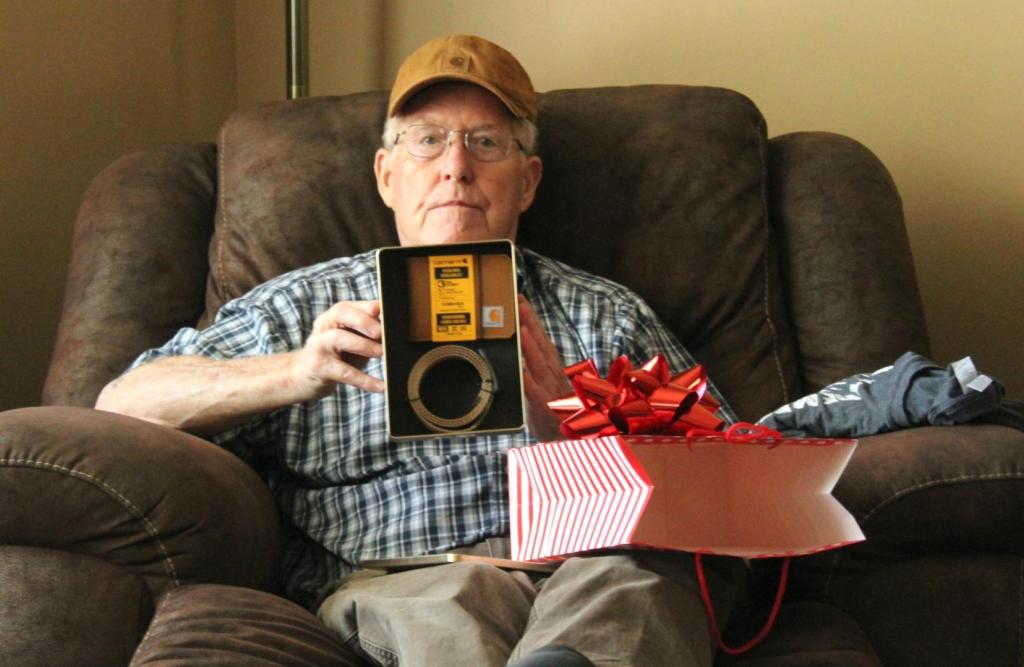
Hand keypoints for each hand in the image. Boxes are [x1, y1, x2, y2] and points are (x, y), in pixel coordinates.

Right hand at [291, 300, 384, 397]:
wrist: (302, 376)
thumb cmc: (336, 355)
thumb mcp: (352, 339)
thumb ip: (369, 330)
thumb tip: (393, 326)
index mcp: (333, 316)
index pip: (351, 305)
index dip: (369, 308)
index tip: (387, 316)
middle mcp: (323, 326)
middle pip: (341, 312)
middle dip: (364, 320)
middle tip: (382, 333)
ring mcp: (318, 345)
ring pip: (338, 337)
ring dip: (363, 345)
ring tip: (382, 354)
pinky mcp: (318, 367)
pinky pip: (343, 372)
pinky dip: (364, 379)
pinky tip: (380, 386)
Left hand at [518, 295, 571, 440]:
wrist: (568, 442)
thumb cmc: (555, 413)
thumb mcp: (547, 387)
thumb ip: (538, 369)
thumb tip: (524, 350)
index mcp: (553, 369)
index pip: (541, 339)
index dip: (531, 319)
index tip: (521, 300)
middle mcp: (553, 375)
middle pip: (540, 345)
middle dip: (530, 323)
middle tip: (519, 303)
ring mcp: (549, 390)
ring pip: (539, 364)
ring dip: (531, 346)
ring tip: (522, 328)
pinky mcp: (544, 407)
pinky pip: (534, 392)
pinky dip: (528, 380)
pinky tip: (520, 369)